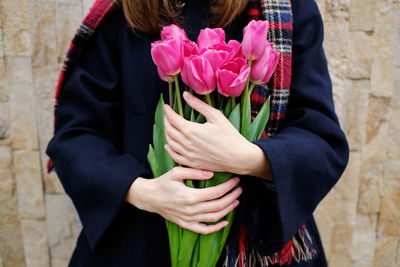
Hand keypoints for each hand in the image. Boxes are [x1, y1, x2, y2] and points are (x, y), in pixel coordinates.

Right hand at [124, 166, 241, 234]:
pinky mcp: (186, 224)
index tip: (235, 180)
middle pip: (218, 205)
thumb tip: (211, 173)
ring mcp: (189, 219)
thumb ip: (194, 171)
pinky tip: (225, 222)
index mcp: (190, 196)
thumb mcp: (176, 172)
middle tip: (239, 189)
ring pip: (214, 217)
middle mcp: (191, 210)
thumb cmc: (163, 183)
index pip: (215, 192)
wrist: (150, 198)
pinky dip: (216, 228)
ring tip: (236, 200)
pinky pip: (204, 230)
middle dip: (232, 196)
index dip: (228, 186)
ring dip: (228, 209)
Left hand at [163, 91, 271, 179]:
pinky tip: (168, 145)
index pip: (173, 119)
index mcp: (191, 130)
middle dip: (166, 121)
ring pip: (171, 143)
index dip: (168, 111)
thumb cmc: (229, 135)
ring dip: (167, 133)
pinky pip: (175, 157)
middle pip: (169, 130)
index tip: (167, 106)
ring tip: (168, 127)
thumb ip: (199, 105)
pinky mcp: (193, 163)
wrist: (238, 157)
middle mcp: (187, 143)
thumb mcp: (216, 116)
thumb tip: (185, 95)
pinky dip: (170, 150)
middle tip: (167, 115)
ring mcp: (189, 155)